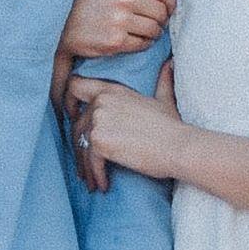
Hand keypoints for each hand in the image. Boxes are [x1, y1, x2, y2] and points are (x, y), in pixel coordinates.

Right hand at [55, 0, 174, 67]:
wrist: (56, 19)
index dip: (170, 1)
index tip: (166, 6)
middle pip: (162, 12)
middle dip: (162, 17)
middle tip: (154, 19)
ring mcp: (120, 21)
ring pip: (154, 30)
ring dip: (153, 32)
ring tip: (145, 29)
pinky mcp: (114, 42)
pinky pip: (142, 44)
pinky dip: (143, 43)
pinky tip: (134, 38)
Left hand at [69, 72, 187, 186]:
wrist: (179, 147)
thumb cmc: (174, 127)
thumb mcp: (164, 98)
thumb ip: (162, 81)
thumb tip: (171, 64)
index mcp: (112, 90)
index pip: (75, 85)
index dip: (69, 102)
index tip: (73, 118)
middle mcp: (101, 101)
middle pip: (76, 125)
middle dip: (79, 147)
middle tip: (85, 165)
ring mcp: (98, 120)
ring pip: (81, 147)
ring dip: (85, 167)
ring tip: (93, 181)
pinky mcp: (99, 141)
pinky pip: (90, 162)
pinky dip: (95, 176)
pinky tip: (103, 185)